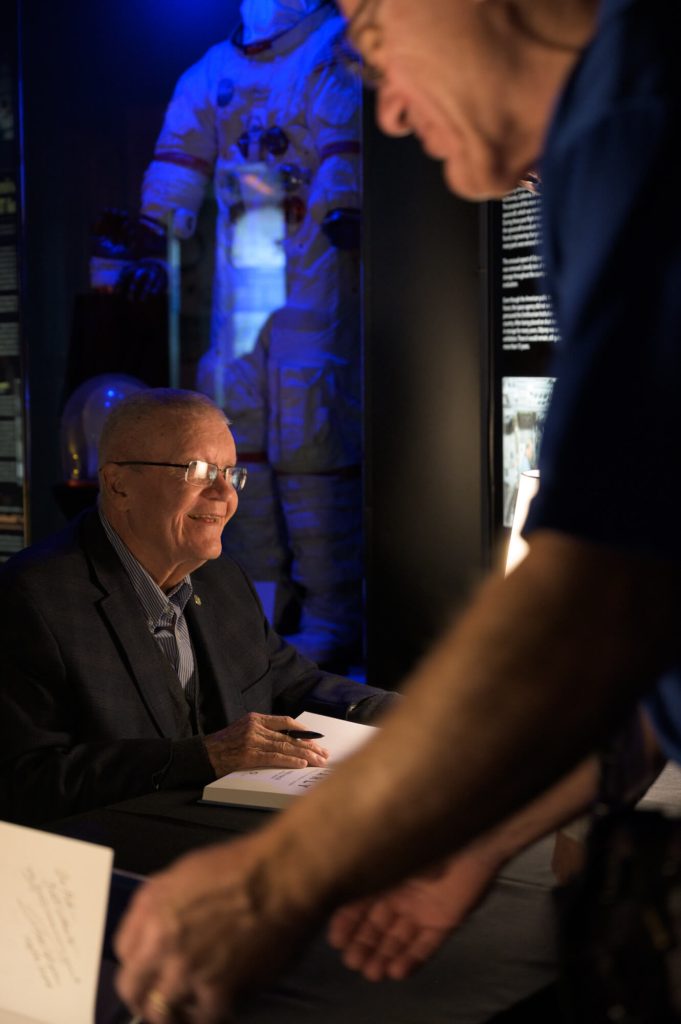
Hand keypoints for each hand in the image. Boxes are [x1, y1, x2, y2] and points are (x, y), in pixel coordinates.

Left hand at [114, 836, 313, 1023]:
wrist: (285, 874)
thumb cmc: (245, 865)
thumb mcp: (185, 872)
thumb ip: (159, 904)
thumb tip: (150, 932)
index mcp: (152, 911)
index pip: (123, 954)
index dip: (139, 962)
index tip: (150, 969)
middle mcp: (162, 945)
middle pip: (133, 991)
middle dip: (146, 996)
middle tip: (164, 998)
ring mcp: (188, 973)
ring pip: (163, 1013)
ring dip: (177, 1011)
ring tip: (196, 1002)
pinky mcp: (219, 994)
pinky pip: (202, 1020)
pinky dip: (210, 1014)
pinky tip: (223, 1002)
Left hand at [116, 258, 166, 300]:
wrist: (158, 263)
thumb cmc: (139, 272)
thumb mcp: (130, 272)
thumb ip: (122, 280)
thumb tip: (110, 291)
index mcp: (133, 267)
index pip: (125, 274)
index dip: (120, 283)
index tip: (116, 294)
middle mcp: (143, 268)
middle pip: (137, 277)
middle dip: (133, 288)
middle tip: (129, 300)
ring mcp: (153, 272)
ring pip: (149, 280)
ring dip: (145, 290)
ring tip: (142, 301)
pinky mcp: (161, 276)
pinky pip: (158, 282)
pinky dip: (155, 289)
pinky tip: (152, 295)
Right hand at [203, 712, 328, 776]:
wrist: (203, 754)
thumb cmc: (224, 745)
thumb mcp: (243, 730)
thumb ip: (262, 731)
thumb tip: (287, 741)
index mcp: (256, 719)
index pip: (286, 722)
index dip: (303, 731)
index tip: (316, 739)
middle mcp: (256, 727)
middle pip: (290, 737)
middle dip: (310, 746)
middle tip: (324, 754)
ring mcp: (252, 741)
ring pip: (285, 747)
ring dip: (305, 755)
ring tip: (319, 761)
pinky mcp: (249, 756)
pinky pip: (274, 758)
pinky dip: (290, 761)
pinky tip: (302, 764)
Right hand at [327, 847, 500, 980]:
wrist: (473, 840)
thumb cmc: (430, 840)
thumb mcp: (395, 853)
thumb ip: (374, 873)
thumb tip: (344, 891)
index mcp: (386, 876)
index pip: (360, 904)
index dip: (347, 923)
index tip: (336, 941)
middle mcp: (400, 895)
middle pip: (377, 926)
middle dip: (364, 945)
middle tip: (353, 963)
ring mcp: (421, 910)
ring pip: (398, 939)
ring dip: (385, 956)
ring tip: (372, 974)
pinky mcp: (444, 921)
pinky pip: (426, 945)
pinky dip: (413, 959)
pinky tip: (398, 972)